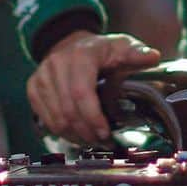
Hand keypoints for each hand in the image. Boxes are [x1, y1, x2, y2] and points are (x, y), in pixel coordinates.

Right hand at [27, 30, 160, 144]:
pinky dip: (61, 132)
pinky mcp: (33, 87)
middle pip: (68, 110)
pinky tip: (76, 134)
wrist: (71, 43)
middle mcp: (56, 63)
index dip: (93, 117)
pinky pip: (44, 118)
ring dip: (74, 136)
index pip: (81, 93)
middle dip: (86, 132)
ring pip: (55, 118)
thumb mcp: (122, 47)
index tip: (106, 133)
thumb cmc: (101, 50)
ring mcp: (42, 76)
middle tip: (102, 142)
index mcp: (80, 55)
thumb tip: (153, 57)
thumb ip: (137, 54)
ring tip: (91, 141)